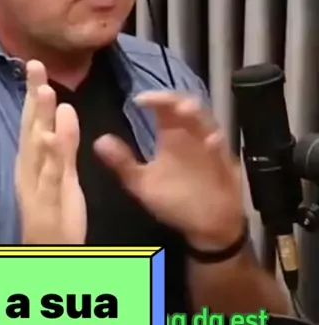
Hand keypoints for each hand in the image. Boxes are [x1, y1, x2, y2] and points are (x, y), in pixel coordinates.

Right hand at [15, 60, 86, 245]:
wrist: (47, 254)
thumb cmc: (53, 214)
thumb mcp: (60, 174)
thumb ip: (62, 144)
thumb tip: (63, 111)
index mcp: (31, 163)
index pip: (31, 122)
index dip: (32, 93)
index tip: (35, 64)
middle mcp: (29, 171)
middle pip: (30, 127)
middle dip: (32, 96)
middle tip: (34, 64)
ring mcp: (37, 187)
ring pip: (38, 148)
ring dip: (40, 119)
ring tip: (45, 90)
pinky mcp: (50, 203)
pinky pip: (51, 177)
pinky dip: (51, 155)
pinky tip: (53, 135)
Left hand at [94, 92, 243, 250]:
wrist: (206, 225)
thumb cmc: (175, 200)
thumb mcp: (143, 183)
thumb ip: (123, 162)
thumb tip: (100, 141)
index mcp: (171, 136)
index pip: (164, 108)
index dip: (154, 99)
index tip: (138, 100)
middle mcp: (191, 136)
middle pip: (187, 108)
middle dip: (178, 101)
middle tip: (168, 101)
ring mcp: (210, 149)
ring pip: (207, 124)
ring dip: (198, 116)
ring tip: (185, 110)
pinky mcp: (224, 166)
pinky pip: (223, 153)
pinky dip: (217, 145)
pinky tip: (210, 142)